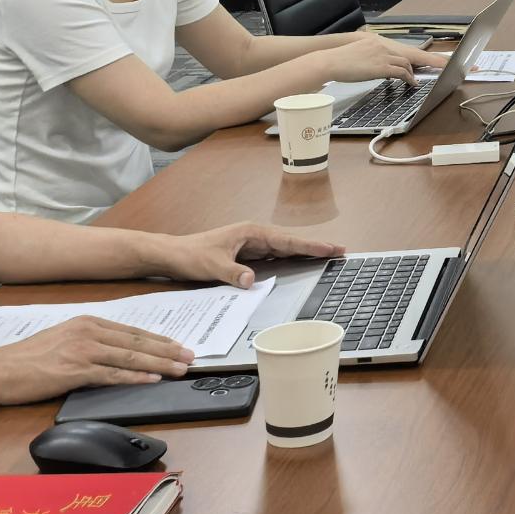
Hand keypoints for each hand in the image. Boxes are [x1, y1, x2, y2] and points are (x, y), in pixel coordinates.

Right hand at [0, 315, 194, 404]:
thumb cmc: (27, 358)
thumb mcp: (63, 339)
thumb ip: (90, 342)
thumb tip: (115, 352)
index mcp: (88, 322)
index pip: (132, 332)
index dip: (158, 340)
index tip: (178, 346)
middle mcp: (89, 332)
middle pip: (138, 343)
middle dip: (168, 350)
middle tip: (191, 356)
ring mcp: (83, 350)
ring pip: (131, 358)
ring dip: (160, 364)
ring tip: (180, 369)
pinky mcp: (75, 370)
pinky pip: (112, 375)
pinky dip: (135, 378)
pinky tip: (152, 380)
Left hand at [150, 222, 345, 288]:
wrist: (174, 254)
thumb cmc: (192, 255)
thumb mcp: (212, 266)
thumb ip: (234, 273)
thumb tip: (253, 281)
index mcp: (251, 232)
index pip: (287, 240)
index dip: (310, 245)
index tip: (331, 248)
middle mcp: (255, 235)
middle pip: (291, 242)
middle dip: (315, 247)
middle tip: (340, 251)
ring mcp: (252, 244)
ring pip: (285, 248)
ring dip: (305, 252)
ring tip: (327, 256)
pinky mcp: (248, 254)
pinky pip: (275, 255)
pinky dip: (291, 258)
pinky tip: (300, 263)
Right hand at [319, 31, 447, 85]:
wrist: (330, 60)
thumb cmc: (343, 61)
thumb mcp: (363, 55)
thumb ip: (377, 58)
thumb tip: (388, 69)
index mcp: (380, 43)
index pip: (407, 49)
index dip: (425, 54)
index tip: (440, 58)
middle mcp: (384, 46)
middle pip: (414, 54)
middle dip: (433, 60)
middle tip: (448, 65)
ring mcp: (382, 55)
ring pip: (407, 63)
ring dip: (415, 72)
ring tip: (420, 79)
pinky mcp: (379, 65)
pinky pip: (400, 72)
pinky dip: (408, 78)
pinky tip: (411, 83)